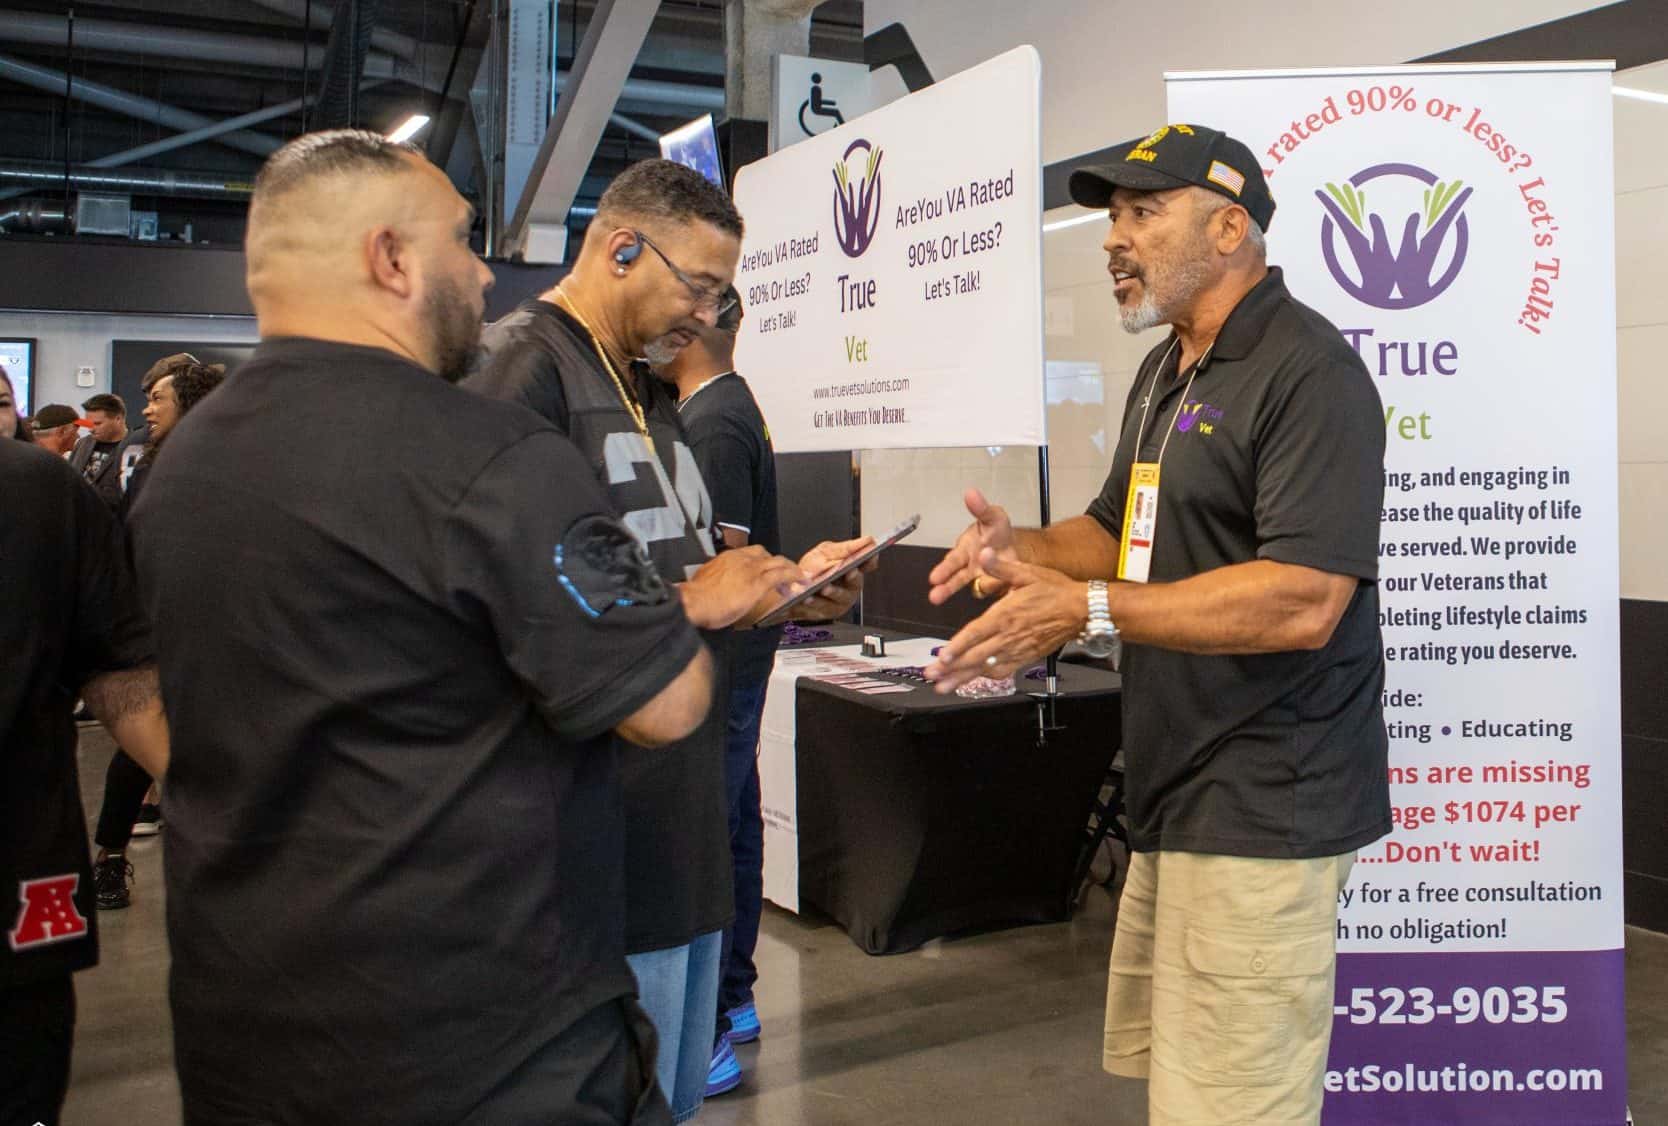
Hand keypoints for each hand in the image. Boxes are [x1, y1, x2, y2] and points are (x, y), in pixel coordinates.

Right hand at [680, 546, 804, 629]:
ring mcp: (750, 570)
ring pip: (777, 562)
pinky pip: (781, 575)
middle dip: (775, 563)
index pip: (748, 554)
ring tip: (797, 578)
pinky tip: (800, 581)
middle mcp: (740, 559)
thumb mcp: (704, 582)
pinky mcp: (758, 583)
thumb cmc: (695, 598)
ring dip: (789, 569)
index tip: (763, 570)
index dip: (760, 561)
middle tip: (782, 574)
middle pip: (764, 553)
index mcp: (726, 558)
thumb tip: (717, 588)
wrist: (693, 602)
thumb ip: (715, 581)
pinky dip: (793, 576)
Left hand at [784, 537, 876, 621]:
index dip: (871, 560)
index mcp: (853, 571)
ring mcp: (839, 603)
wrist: (793, 586)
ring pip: (838, 598)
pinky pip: (820, 609)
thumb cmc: (813, 568)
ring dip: (832, 592)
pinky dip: (814, 603)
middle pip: (855, 583)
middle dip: (853, 578)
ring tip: (824, 588)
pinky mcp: (825, 613)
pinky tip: (807, 598)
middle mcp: (850, 589)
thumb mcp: (826, 552)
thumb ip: (844, 548)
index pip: (868, 565)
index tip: (871, 555)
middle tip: (849, 572)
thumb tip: (867, 541)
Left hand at [924, 549, 1085, 693]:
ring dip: (963, 678)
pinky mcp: (1025, 657)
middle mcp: (1009, 636)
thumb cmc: (1056, 591)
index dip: (958, 647)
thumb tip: (985, 553)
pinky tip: (972, 681)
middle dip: (951, 668)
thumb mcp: (1028, 572)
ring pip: (985, 667)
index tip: (943, 657)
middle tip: (932, 676)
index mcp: (1006, 615)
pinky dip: (985, 677)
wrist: (1081, 610)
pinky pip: (1002, 671)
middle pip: (975, 656)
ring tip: (944, 686)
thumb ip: (1002, 567)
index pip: (977, 633)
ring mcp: (1017, 649)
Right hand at [927, 488, 1017, 604]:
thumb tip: (971, 492)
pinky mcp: (995, 585)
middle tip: (935, 596)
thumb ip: (981, 508)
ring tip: (943, 603)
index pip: (953, 561)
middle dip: (947, 586)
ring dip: (958, 595)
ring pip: (970, 589)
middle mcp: (970, 566)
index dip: (945, 571)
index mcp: (966, 549)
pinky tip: (998, 602)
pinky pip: (990, 592)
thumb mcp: (994, 516)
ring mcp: (982, 577)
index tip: (934, 578)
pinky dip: (994, 594)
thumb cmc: (997, 532)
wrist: (1013, 546)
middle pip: (956, 578)